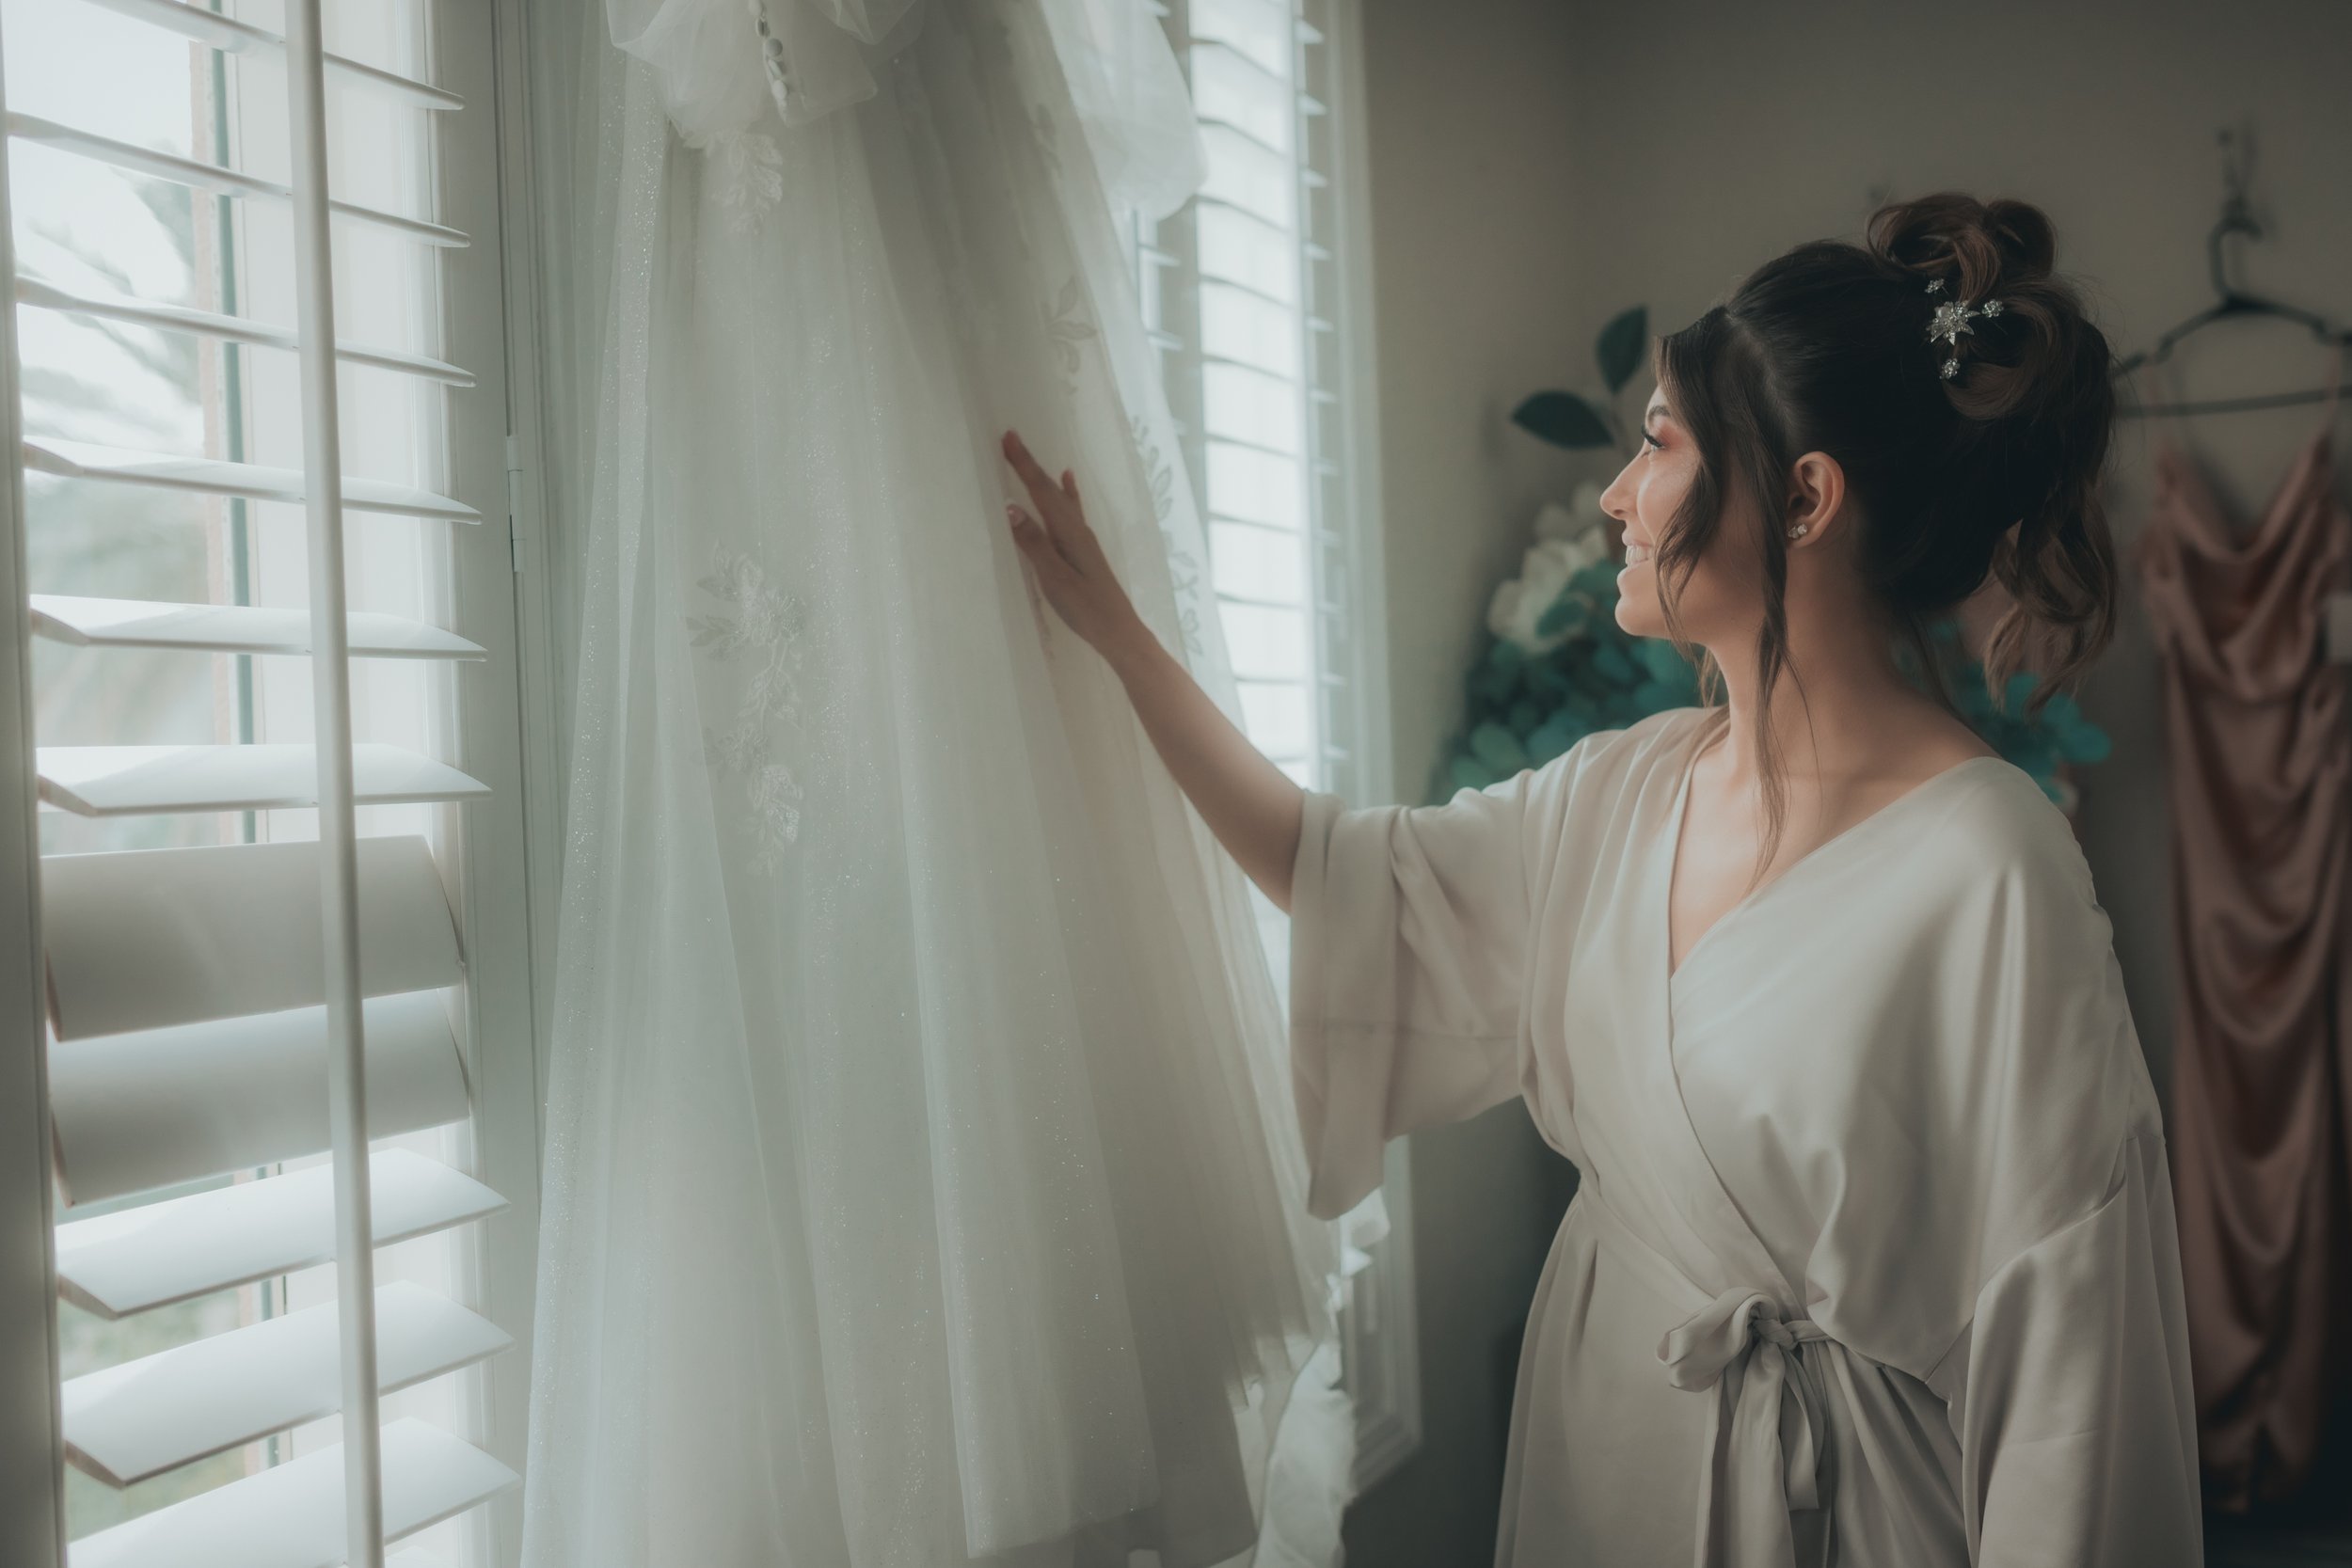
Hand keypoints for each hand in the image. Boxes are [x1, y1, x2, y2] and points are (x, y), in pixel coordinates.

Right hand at [1001, 429, 1146, 659]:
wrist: (1118, 630)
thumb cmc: (1085, 608)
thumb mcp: (1054, 577)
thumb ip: (1033, 542)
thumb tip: (1011, 506)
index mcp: (1069, 532)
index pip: (1041, 491)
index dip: (1023, 465)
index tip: (1007, 438)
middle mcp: (1078, 529)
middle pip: (1049, 489)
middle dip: (1029, 465)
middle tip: (1010, 440)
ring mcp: (1083, 538)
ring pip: (1060, 498)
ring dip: (1043, 476)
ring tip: (1031, 456)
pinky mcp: (1085, 549)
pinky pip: (1072, 510)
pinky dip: (1068, 492)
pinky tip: (1069, 481)